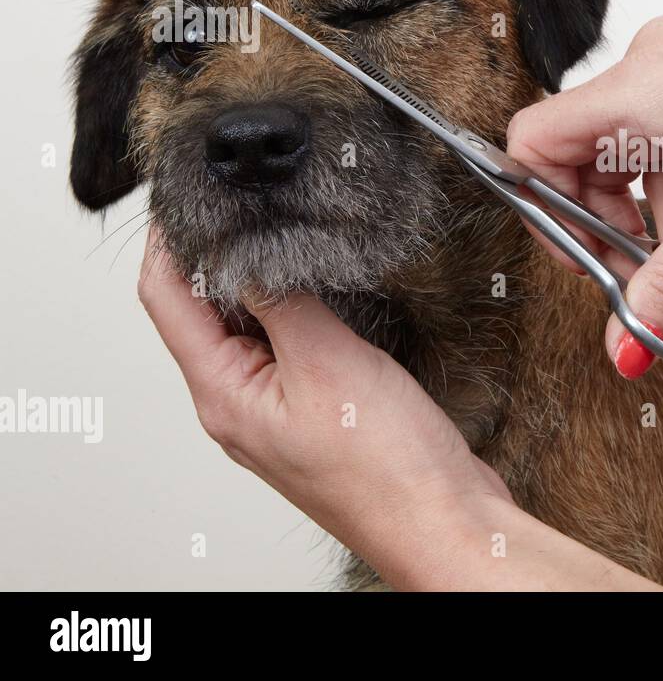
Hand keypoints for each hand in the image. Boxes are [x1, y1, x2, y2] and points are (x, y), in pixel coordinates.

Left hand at [137, 224, 510, 588]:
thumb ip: (279, 298)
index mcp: (224, 395)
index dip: (168, 240)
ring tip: (284, 233)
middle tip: (242, 203)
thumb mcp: (327, 361)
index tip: (184, 195)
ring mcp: (278, 409)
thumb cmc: (386, 469)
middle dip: (214, 253)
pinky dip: (297, 309)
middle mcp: (240, 404)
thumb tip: (242, 248)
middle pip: (200, 312)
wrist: (442, 520)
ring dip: (260, 280)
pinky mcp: (318, 410)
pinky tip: (326, 288)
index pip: (166, 300)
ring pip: (249, 329)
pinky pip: (290, 347)